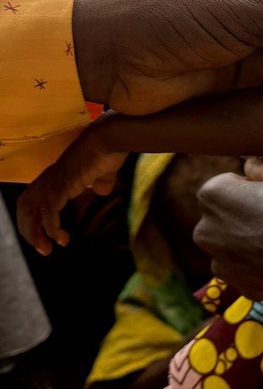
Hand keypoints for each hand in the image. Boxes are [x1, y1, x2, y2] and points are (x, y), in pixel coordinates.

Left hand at [18, 114, 126, 254]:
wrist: (111, 138)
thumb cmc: (109, 151)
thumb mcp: (105, 173)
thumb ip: (100, 182)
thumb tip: (101, 190)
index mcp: (56, 176)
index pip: (31, 200)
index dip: (33, 221)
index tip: (47, 239)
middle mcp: (49, 178)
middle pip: (24, 206)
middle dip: (29, 231)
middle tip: (43, 250)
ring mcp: (54, 180)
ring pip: (31, 210)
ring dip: (35, 233)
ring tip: (47, 249)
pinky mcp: (63, 183)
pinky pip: (48, 209)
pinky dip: (50, 227)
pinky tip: (61, 238)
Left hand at [193, 172, 262, 308]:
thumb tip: (252, 174)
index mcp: (214, 196)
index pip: (223, 184)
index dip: (247, 188)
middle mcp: (207, 232)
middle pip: (221, 218)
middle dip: (241, 217)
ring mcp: (222, 266)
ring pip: (231, 247)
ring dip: (248, 243)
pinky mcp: (241, 290)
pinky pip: (246, 271)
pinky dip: (259, 267)